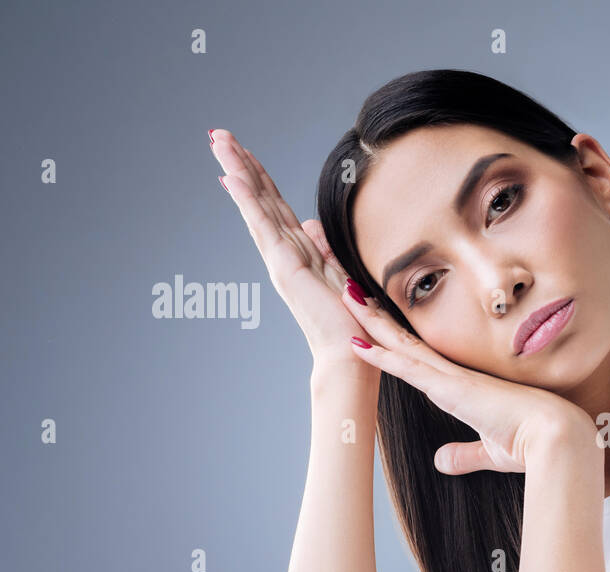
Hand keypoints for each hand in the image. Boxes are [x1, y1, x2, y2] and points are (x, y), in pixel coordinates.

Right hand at [208, 129, 373, 370]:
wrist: (349, 354)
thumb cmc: (348, 323)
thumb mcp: (338, 275)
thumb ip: (323, 249)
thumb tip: (312, 224)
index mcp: (298, 253)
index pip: (275, 206)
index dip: (259, 177)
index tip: (243, 151)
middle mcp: (283, 254)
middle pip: (260, 199)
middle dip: (240, 165)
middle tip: (218, 135)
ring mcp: (280, 259)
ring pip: (256, 206)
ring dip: (237, 171)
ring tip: (218, 142)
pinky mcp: (284, 267)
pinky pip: (263, 226)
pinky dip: (247, 201)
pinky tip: (232, 177)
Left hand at [339, 292, 595, 473]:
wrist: (557, 438)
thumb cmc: (533, 443)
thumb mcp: (490, 452)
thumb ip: (464, 454)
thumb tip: (441, 462)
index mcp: (465, 387)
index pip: (421, 359)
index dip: (396, 341)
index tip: (374, 323)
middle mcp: (455, 376)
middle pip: (407, 341)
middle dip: (379, 318)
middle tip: (352, 291)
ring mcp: (453, 378)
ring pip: (403, 344)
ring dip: (372, 322)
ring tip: (346, 296)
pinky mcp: (452, 388)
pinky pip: (408, 367)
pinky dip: (381, 356)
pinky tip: (357, 344)